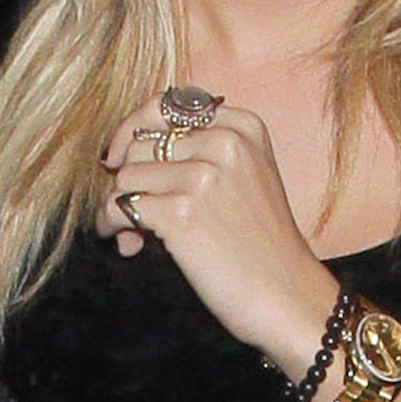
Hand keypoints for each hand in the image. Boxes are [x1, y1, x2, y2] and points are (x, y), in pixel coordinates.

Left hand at [96, 102, 338, 374]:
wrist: (287, 295)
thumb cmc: (259, 245)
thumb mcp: (244, 178)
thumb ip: (195, 155)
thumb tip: (116, 156)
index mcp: (242, 127)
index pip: (164, 106)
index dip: (134, 131)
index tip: (121, 156)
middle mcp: (225, 143)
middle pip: (139, 143)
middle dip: (129, 179)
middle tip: (139, 214)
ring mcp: (204, 176)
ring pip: (125, 174)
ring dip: (120, 206)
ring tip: (138, 235)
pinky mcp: (182, 213)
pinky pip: (119, 206)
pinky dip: (113, 226)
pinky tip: (129, 245)